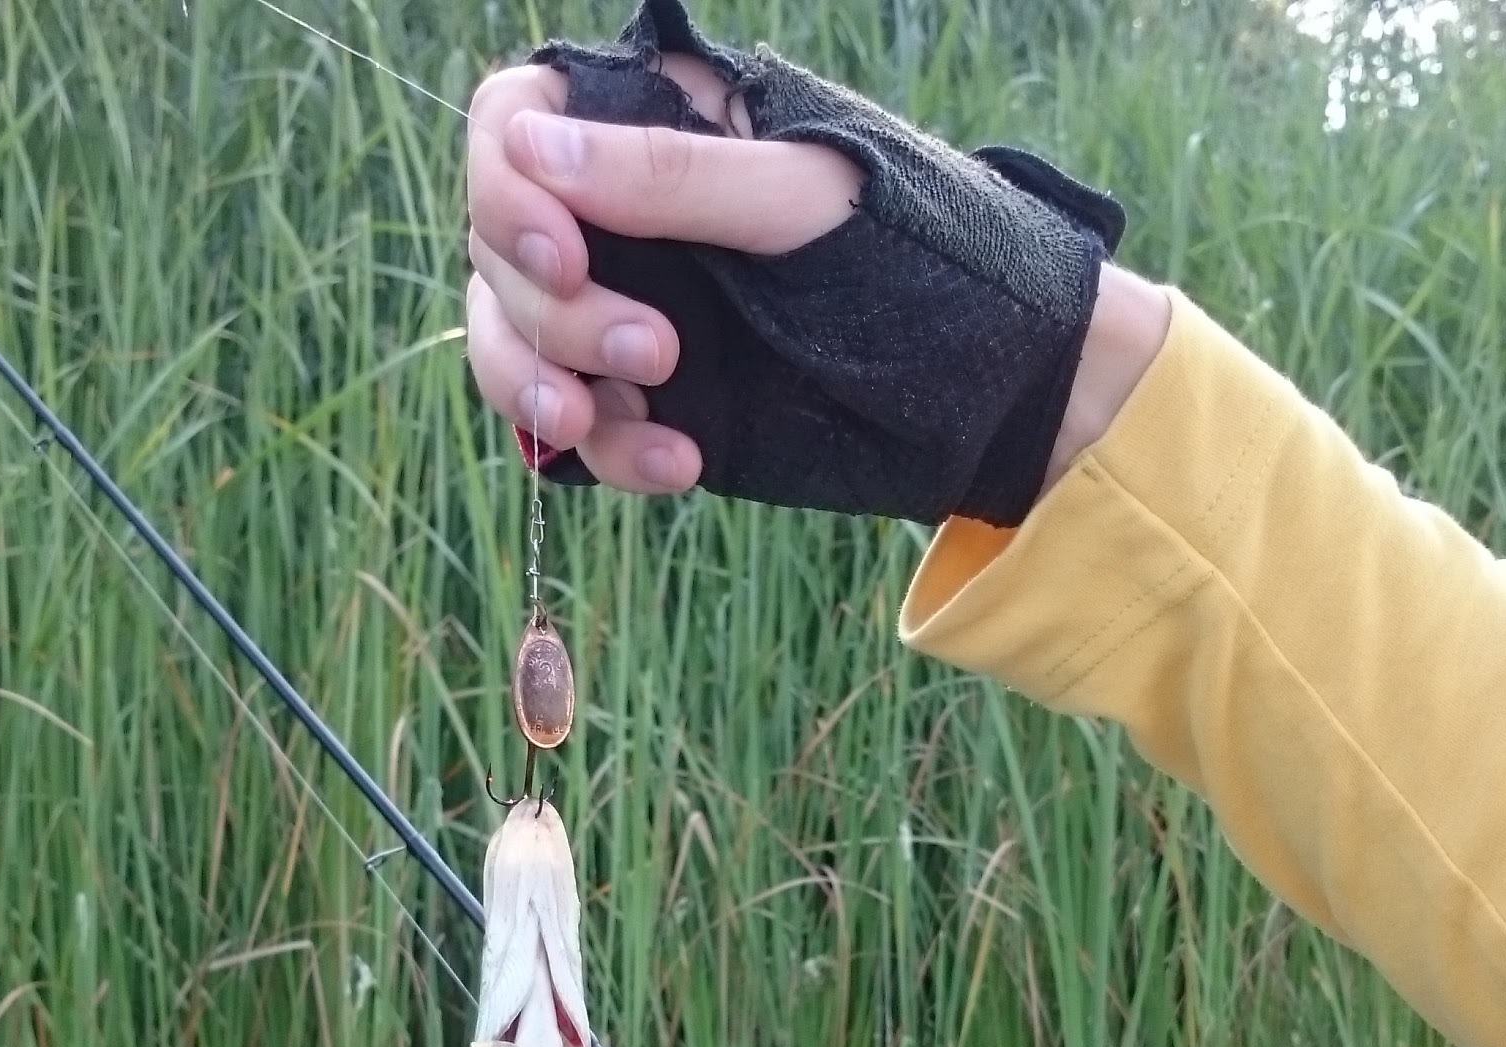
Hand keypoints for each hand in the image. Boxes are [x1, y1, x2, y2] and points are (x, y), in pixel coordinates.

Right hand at [460, 3, 1170, 522]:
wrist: (1005, 387)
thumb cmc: (930, 257)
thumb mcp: (805, 203)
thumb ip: (675, 176)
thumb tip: (534, 147)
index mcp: (664, 122)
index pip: (516, 124)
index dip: (508, 189)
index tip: (565, 252)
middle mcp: (628, 211)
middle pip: (501, 246)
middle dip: (552, 311)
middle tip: (654, 351)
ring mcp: (633, 307)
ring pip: (514, 341)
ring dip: (543, 389)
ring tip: (613, 423)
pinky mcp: (653, 401)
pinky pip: (576, 432)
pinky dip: (609, 455)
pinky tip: (681, 465)